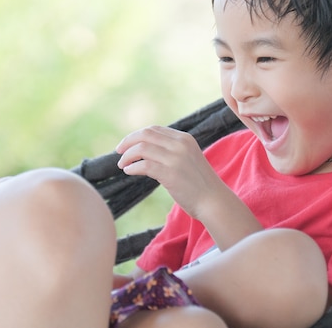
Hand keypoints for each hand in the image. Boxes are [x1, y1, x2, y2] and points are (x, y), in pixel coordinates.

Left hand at [116, 126, 263, 249]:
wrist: (214, 201)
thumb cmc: (199, 184)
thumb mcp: (187, 159)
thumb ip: (171, 151)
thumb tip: (145, 149)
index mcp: (184, 138)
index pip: (154, 129)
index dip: (136, 135)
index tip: (126, 144)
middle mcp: (180, 144)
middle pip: (145, 134)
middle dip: (128, 141)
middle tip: (118, 151)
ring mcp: (175, 158)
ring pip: (142, 148)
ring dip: (127, 156)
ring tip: (122, 164)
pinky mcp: (170, 174)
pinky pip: (144, 165)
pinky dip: (132, 167)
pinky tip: (128, 172)